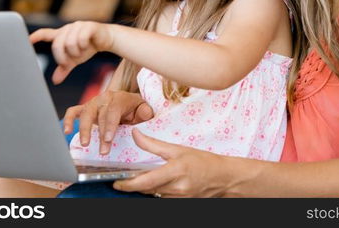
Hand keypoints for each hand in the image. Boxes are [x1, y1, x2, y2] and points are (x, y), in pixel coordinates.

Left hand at [30, 21, 113, 83]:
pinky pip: (81, 38)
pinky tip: (88, 46)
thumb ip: (64, 68)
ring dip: (76, 53)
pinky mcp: (89, 26)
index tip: (27, 41)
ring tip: (81, 53)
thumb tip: (55, 81)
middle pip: (57, 44)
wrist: (107, 39)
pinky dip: (84, 46)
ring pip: (69, 43)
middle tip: (69, 63)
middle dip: (62, 57)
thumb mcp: (75, 60)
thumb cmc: (88, 47)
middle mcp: (67, 28)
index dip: (35, 36)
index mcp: (61, 34)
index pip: (45, 33)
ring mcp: (78, 26)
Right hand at [63, 91, 153, 154]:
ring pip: (85, 113)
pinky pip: (73, 112)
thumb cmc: (136, 109)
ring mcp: (94, 103)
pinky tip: (66, 131)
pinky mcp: (85, 108)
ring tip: (85, 143)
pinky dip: (68, 120)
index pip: (113, 110)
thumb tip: (144, 113)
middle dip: (100, 133)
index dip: (110, 124)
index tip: (108, 138)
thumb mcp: (144, 109)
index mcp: (120, 98)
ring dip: (84, 129)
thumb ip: (145, 111)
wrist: (128, 104)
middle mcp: (105, 98)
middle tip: (103, 150)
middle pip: (100, 114)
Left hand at [113, 129, 229, 196]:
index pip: (146, 182)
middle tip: (123, 179)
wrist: (222, 178)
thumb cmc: (202, 161)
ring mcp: (178, 198)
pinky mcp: (180, 203)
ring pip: (153, 195)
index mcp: (175, 171)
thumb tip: (135, 134)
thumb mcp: (178, 149)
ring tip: (141, 179)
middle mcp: (176, 188)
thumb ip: (153, 144)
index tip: (117, 182)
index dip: (128, 184)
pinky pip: (162, 198)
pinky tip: (157, 184)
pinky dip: (155, 191)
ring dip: (144, 188)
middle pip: (146, 190)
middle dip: (133, 186)